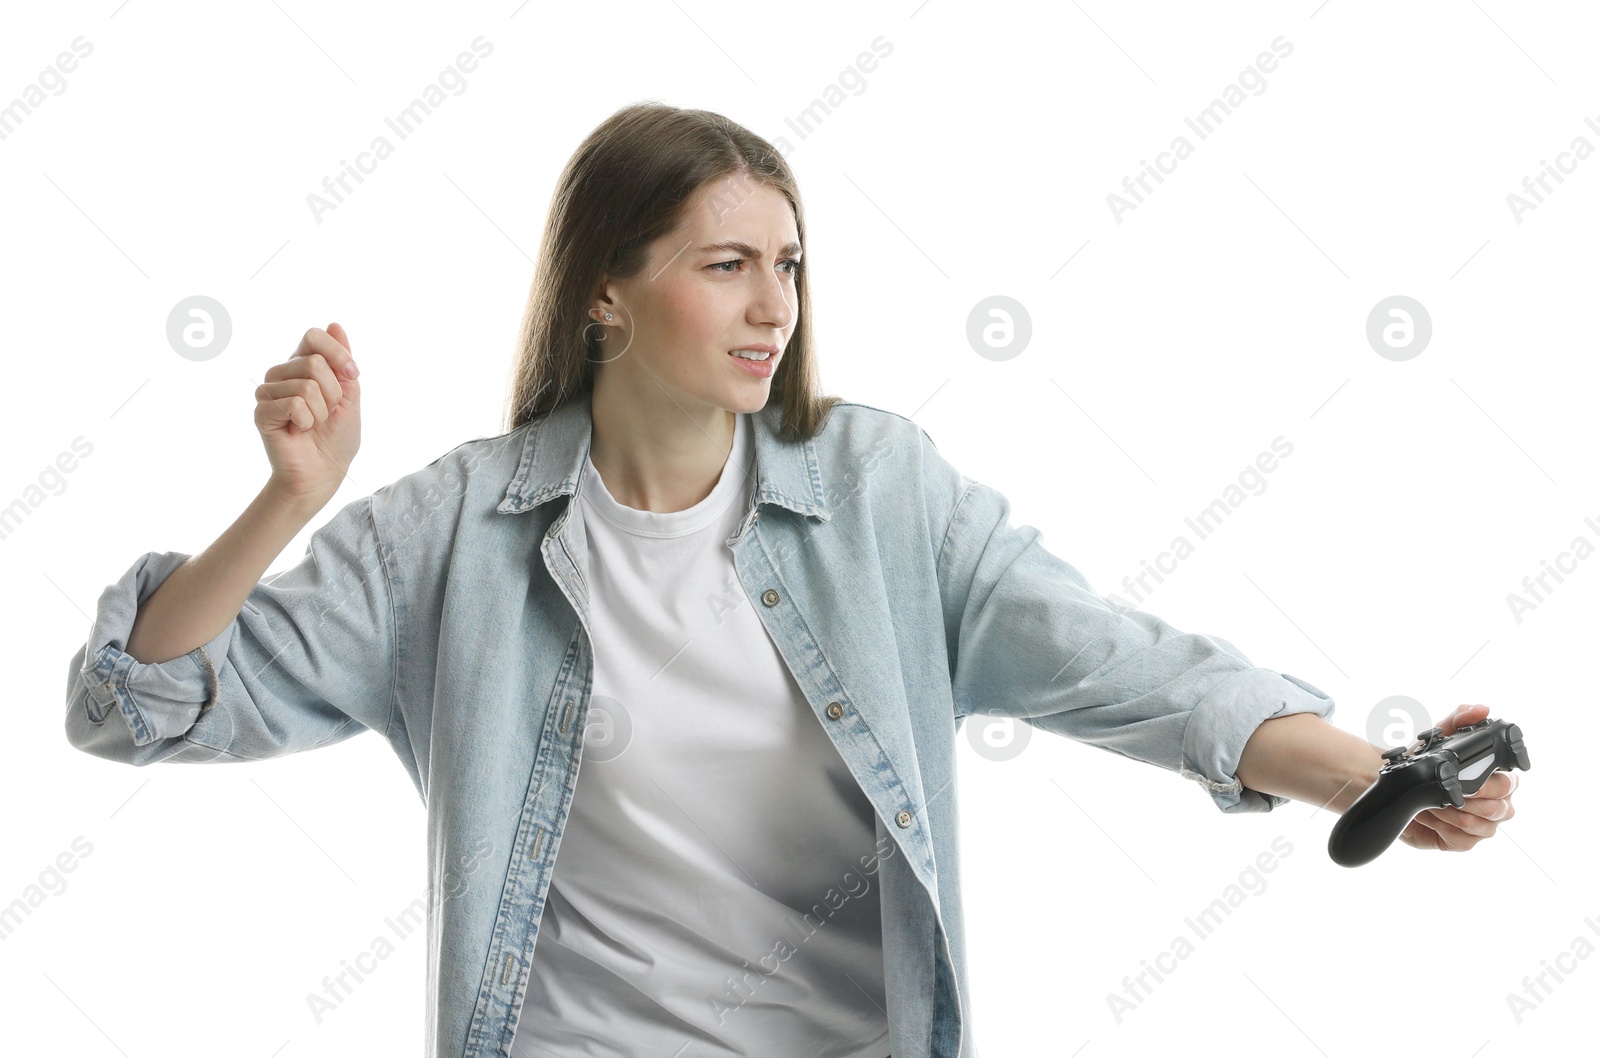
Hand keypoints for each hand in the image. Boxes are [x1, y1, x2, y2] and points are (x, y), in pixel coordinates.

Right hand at [256, 323, 361, 500]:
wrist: (324, 472)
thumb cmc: (337, 436)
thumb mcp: (349, 394)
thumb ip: (341, 360)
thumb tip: (334, 324)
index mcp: (302, 364)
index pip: (314, 336)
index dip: (338, 354)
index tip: (352, 374)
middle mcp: (281, 373)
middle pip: (314, 362)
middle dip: (334, 393)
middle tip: (327, 413)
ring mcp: (268, 392)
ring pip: (306, 384)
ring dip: (321, 411)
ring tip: (313, 424)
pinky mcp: (261, 412)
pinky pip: (294, 404)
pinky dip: (307, 421)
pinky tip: (299, 431)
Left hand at [1397, 704, 1519, 853]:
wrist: (1396, 785)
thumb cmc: (1423, 760)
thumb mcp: (1439, 734)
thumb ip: (1460, 718)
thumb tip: (1482, 709)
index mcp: (1498, 777)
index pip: (1511, 784)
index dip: (1490, 783)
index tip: (1467, 781)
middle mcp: (1496, 802)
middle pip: (1501, 808)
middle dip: (1468, 799)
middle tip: (1444, 791)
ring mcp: (1483, 824)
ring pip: (1483, 826)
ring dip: (1450, 813)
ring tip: (1431, 802)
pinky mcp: (1464, 842)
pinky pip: (1465, 841)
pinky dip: (1443, 829)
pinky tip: (1430, 818)